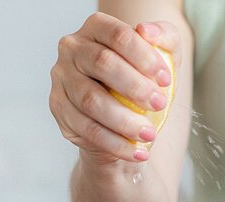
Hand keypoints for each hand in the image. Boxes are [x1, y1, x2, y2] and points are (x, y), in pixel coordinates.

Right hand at [49, 13, 179, 162]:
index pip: (119, 36)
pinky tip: (136, 151)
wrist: (123, 114)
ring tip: (149, 134)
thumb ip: (164, 36)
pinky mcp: (59, 108)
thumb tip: (147, 31)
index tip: (165, 80)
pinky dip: (115, 143)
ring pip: (91, 100)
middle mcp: (72, 49)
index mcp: (96, 28)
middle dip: (135, 87)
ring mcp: (61, 79)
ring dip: (124, 121)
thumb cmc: (142, 78)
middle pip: (102, 64)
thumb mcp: (163, 55)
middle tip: (160, 104)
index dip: (145, 57)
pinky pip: (86, 129)